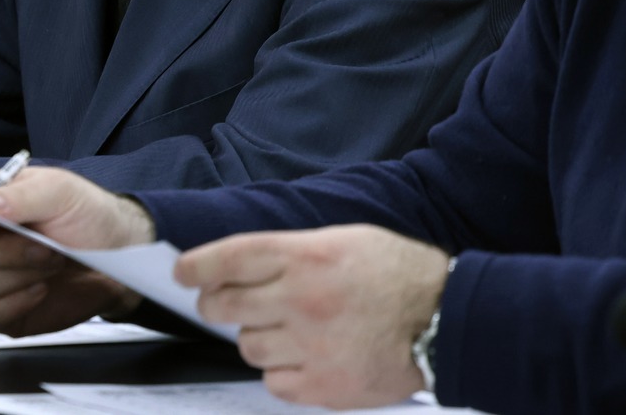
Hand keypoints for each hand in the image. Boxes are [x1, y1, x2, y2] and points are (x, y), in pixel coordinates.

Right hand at [0, 166, 154, 336]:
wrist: (117, 258)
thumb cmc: (87, 215)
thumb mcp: (60, 192)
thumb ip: (20, 196)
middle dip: (9, 251)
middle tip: (49, 245)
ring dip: (20, 276)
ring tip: (52, 263)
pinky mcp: (0, 310)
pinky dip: (18, 303)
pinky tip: (43, 289)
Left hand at [177, 225, 448, 407]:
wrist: (441, 318)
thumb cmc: (398, 274)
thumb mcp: (344, 239)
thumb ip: (293, 252)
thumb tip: (244, 263)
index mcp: (307, 256)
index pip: (231, 258)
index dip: (198, 266)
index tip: (184, 273)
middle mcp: (302, 300)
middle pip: (225, 305)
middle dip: (216, 303)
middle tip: (224, 304)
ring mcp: (311, 346)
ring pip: (247, 346)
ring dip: (257, 337)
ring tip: (286, 330)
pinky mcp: (323, 386)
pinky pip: (273, 382)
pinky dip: (281, 371)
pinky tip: (303, 356)